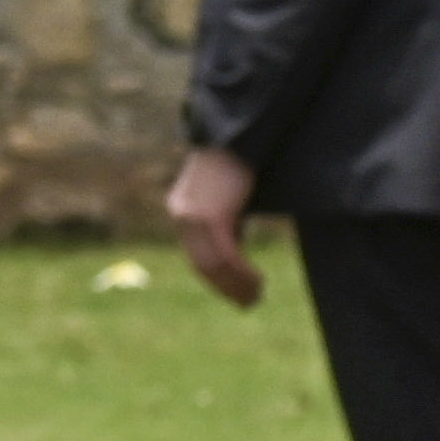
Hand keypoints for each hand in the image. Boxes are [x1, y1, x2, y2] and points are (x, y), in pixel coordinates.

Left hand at [161, 146, 258, 311]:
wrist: (237, 136)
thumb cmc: (237, 161)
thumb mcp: (226, 193)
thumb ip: (224, 216)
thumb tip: (236, 243)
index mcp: (181, 209)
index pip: (196, 255)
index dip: (216, 279)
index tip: (236, 294)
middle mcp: (182, 216)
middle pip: (202, 265)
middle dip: (226, 288)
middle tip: (248, 304)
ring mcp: (194, 217)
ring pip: (214, 264)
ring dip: (236, 285)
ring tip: (256, 298)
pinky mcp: (211, 217)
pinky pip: (226, 254)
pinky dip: (242, 273)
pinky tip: (258, 281)